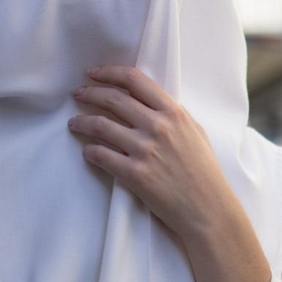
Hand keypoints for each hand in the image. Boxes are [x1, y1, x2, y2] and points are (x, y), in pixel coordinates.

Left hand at [69, 67, 246, 244]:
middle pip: (113, 99)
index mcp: (174, 112)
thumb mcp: (195, 132)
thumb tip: (148, 101)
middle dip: (89, 93)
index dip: (109, 73)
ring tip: (74, 123)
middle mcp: (157, 126)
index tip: (94, 74)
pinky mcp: (134, 174)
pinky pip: (100, 155)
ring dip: (82, 122)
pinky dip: (89, 151)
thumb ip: (173, 114)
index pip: (134, 80)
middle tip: (77, 94)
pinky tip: (87, 150)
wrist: (208, 208)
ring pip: (100, 126)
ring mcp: (144, 150)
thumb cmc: (204, 171)